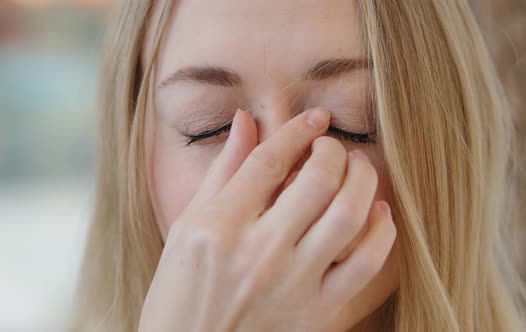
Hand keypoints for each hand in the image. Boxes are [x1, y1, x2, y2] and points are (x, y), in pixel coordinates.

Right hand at [138, 108, 395, 331]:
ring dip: (363, 181)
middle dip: (333, 151)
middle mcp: (258, 252)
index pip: (269, 161)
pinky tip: (376, 214)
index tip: (314, 118)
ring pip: (348, 216)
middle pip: (317, 180)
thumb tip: (246, 121)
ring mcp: (292, 284)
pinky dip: (381, 232)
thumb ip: (223, 172)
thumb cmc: (179, 292)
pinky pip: (366, 265)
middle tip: (331, 147)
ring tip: (357, 170)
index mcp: (219, 227)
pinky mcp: (317, 313)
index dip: (297, 130)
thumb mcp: (186, 226)